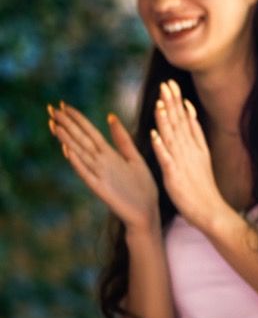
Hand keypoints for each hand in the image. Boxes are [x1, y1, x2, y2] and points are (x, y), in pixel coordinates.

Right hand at [49, 103, 157, 231]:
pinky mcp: (101, 189)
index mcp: (110, 154)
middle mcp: (101, 163)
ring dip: (67, 140)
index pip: (90, 132)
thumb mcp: (134, 158)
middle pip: (81, 140)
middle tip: (50, 109)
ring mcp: (99, 175)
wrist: (147, 212)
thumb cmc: (142, 187)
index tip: (63, 104)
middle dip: (66, 124)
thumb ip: (122, 139)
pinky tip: (68, 152)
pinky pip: (87, 174)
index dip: (78, 119)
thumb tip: (110, 116)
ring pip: (80, 154)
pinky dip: (78, 163)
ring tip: (54, 125)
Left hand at [148, 79, 230, 232]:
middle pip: (180, 124)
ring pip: (173, 138)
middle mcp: (191, 152)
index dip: (178, 101)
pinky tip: (154, 135)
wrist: (212, 211)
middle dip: (172, 103)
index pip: (187, 120)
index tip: (171, 84)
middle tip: (166, 84)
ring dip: (166, 120)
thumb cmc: (204, 188)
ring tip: (159, 103)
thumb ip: (195, 137)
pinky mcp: (175, 177)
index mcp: (197, 148)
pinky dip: (161, 147)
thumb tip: (189, 114)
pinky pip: (166, 160)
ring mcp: (183, 164)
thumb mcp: (202, 159)